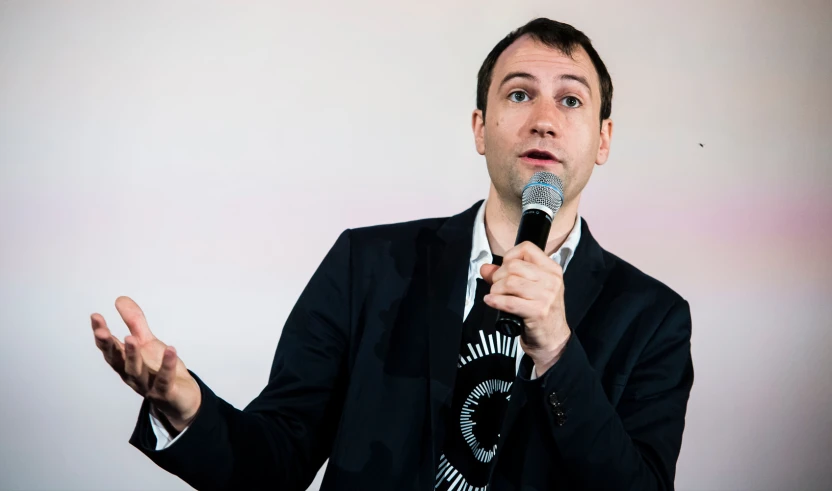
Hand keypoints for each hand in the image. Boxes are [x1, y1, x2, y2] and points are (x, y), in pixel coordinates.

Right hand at [91, 296, 200, 431]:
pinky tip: (171, 349)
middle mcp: (131, 374)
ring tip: (131, 338)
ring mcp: (146, 385)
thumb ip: (134, 322)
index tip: (95, 316)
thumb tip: (120, 299)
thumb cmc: (158, 368)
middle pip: (117, 360)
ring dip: (132, 355)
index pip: (109, 347)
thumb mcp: (147, 342)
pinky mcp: (164, 393)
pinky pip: (164, 380)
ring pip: (136, 371)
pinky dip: (166, 366)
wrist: (181, 397)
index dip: (101, 333)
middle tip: (103, 332)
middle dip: (109, 346)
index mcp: (125, 362)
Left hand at [480, 242, 570, 375]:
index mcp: (552, 269)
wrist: (553, 340)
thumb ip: (506, 275)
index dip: (509, 256)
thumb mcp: (529, 289)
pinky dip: (495, 301)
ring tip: (497, 297)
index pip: (527, 248)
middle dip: (498, 276)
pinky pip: (508, 301)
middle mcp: (551, 280)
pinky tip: (491, 302)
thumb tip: (485, 268)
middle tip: (498, 288)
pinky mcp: (538, 311)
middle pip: (514, 266)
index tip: (505, 269)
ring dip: (496, 290)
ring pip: (509, 282)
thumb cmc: (540, 312)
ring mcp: (546, 296)